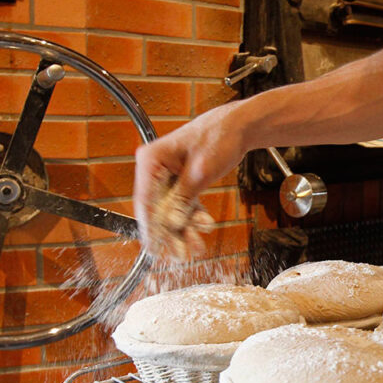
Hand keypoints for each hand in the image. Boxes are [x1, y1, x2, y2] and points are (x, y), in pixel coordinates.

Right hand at [133, 107, 244, 259]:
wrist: (238, 127)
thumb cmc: (219, 138)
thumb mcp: (201, 172)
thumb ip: (184, 199)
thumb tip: (172, 224)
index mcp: (151, 159)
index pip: (145, 200)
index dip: (150, 227)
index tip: (155, 248)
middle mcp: (154, 167)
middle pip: (157, 208)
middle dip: (172, 233)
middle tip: (181, 255)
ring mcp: (166, 175)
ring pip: (171, 209)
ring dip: (184, 228)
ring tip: (196, 247)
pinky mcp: (180, 180)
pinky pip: (182, 204)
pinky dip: (192, 217)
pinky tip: (203, 228)